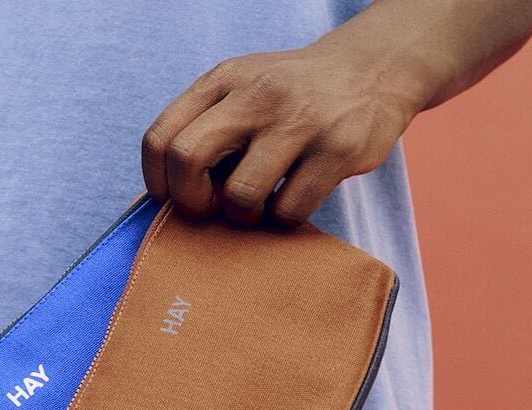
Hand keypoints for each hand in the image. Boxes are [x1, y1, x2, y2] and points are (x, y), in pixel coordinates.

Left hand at [141, 43, 425, 226]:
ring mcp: (299, 121)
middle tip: (213, 207)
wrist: (373, 70)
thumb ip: (203, 129)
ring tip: (260, 201)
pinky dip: (285, 218)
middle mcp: (257, 94)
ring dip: (244, 215)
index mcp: (222, 81)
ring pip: (240, 195)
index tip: (176, 197)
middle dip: (192, 201)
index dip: (159, 183)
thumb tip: (167, 196)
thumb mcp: (240, 92)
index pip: (160, 139)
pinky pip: (289, 211)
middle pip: (187, 160)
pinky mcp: (337, 150)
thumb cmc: (291, 97)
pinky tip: (292, 197)